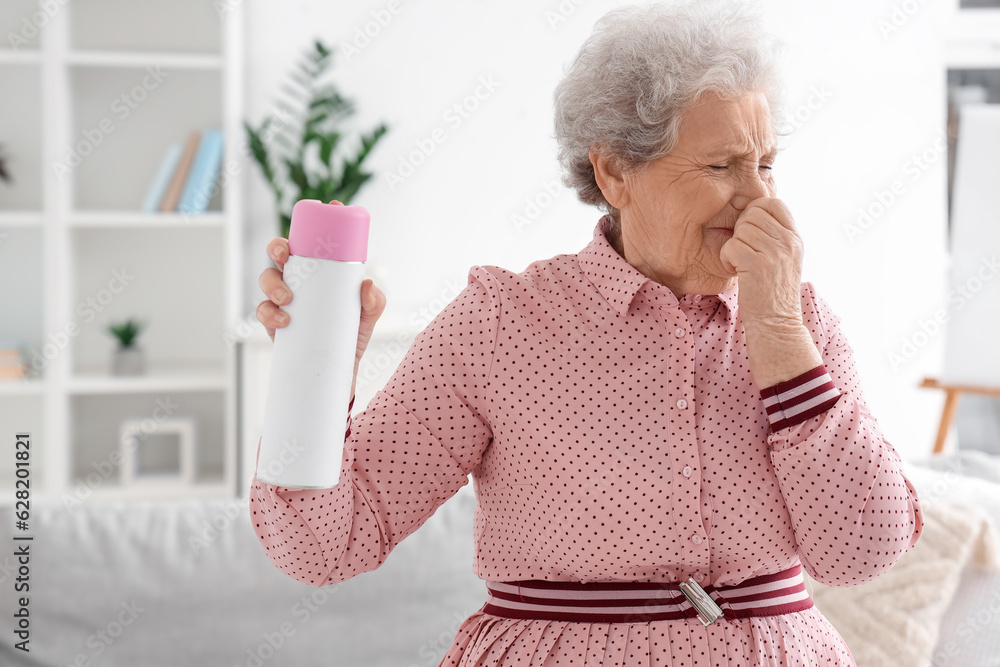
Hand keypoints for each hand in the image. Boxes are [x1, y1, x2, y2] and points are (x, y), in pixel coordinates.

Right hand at [256, 205, 385, 400]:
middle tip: (287, 256)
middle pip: (279, 252)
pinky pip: (262, 311)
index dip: (317, 222)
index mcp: (318, 271)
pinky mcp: (274, 323)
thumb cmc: (352, 336)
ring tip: (288, 300)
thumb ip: (374, 301)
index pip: (312, 241)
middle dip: (278, 247)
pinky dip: (268, 313)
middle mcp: (298, 280)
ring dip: (272, 283)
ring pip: (266, 278)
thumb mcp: (369, 316)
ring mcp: (283, 300)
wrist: (340, 372)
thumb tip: (368, 284)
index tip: (329, 211)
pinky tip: (283, 320)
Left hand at [718, 197, 821, 388]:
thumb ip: (776, 236)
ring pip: (741, 229)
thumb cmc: (773, 294)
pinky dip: (727, 259)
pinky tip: (736, 272)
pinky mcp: (757, 264)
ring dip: (733, 246)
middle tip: (744, 251)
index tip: (750, 232)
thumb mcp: (785, 260)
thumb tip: (753, 212)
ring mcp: (775, 252)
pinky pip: (730, 245)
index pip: (773, 202)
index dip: (755, 210)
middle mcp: (789, 241)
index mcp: (796, 238)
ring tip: (741, 264)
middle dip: (741, 230)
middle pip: (752, 212)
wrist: (777, 325)